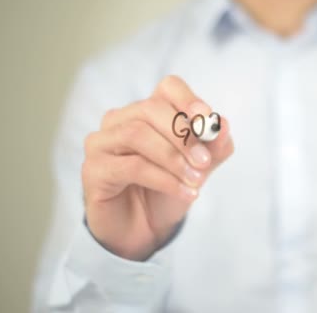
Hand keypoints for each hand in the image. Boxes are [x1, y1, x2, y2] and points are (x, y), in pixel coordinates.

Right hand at [82, 76, 233, 260]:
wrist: (144, 230)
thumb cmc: (168, 190)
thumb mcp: (199, 168)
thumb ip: (213, 147)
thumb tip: (223, 124)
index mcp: (148, 111)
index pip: (168, 87)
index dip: (188, 99)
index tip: (207, 120)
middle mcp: (120, 120)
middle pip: (151, 108)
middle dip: (183, 135)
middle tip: (205, 162)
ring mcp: (101, 142)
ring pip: (137, 134)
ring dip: (173, 158)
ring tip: (196, 180)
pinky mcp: (93, 170)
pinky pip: (130, 166)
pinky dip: (163, 179)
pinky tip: (185, 193)